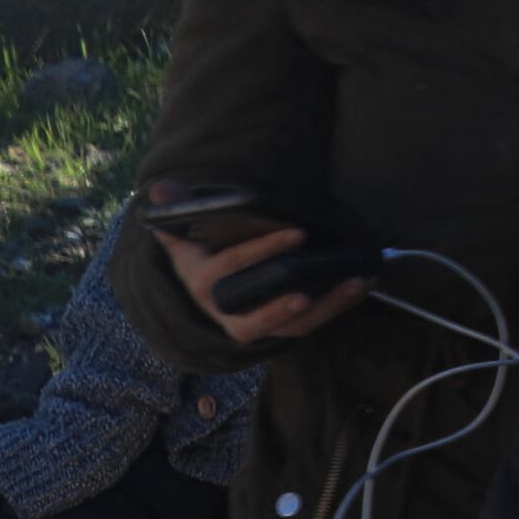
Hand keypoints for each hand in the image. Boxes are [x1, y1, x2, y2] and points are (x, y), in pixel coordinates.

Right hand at [153, 217, 371, 346]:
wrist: (201, 286)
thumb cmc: (199, 250)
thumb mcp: (181, 232)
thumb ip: (173, 210)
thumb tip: (161, 190)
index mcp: (199, 281)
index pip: (226, 271)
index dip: (259, 254)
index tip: (297, 234)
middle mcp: (221, 310)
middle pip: (251, 317)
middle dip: (280, 306)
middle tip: (309, 289)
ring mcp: (250, 322)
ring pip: (285, 326)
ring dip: (323, 309)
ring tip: (353, 283)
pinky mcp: (275, 328)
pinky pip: (304, 327)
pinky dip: (333, 309)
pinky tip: (358, 286)